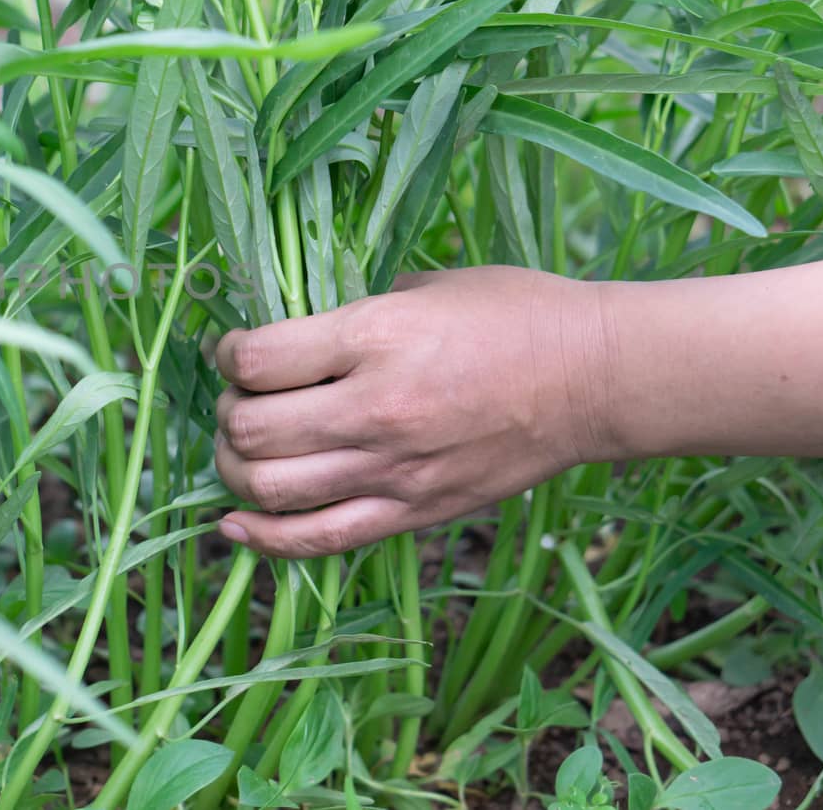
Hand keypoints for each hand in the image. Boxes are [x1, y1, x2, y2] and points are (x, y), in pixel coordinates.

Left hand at [212, 266, 615, 557]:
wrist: (596, 379)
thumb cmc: (516, 314)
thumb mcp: (427, 284)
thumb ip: (355, 311)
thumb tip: (299, 331)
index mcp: (375, 337)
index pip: (256, 360)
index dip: (227, 355)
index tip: (232, 350)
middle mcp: (375, 408)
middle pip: (250, 429)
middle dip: (226, 413)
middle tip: (240, 399)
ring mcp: (393, 470)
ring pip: (269, 489)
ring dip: (234, 469)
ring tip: (243, 450)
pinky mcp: (413, 513)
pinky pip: (319, 540)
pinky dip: (264, 539)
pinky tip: (234, 526)